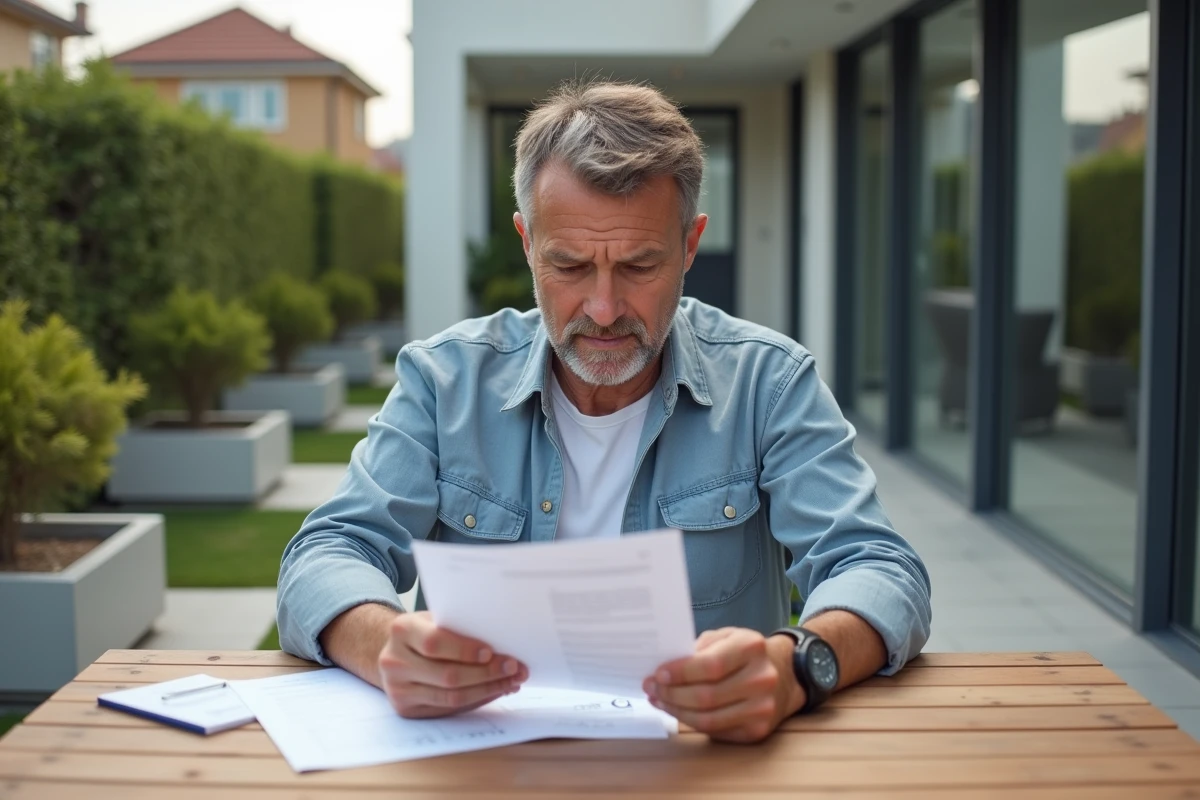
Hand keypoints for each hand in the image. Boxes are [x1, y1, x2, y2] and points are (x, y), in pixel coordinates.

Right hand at [377, 611, 527, 717]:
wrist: (394, 652)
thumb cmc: (424, 631)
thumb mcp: (435, 619)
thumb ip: (459, 627)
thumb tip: (502, 642)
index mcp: (402, 630)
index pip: (435, 643)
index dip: (465, 650)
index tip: (491, 652)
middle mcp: (394, 661)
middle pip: (447, 675)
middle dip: (486, 673)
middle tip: (514, 668)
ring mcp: (398, 689)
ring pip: (451, 697)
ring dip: (487, 690)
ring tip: (511, 682)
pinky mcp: (407, 709)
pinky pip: (448, 709)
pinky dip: (477, 700)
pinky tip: (494, 691)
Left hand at [643, 627, 804, 742]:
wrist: (786, 675)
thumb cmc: (747, 653)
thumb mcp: (727, 636)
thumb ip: (700, 648)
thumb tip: (666, 668)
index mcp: (752, 647)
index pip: (710, 665)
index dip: (680, 673)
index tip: (658, 674)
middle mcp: (761, 678)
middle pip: (706, 696)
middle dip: (672, 694)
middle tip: (651, 689)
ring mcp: (762, 708)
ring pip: (709, 719)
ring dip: (677, 711)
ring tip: (660, 701)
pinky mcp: (758, 731)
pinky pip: (716, 731)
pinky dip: (692, 723)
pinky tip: (678, 712)